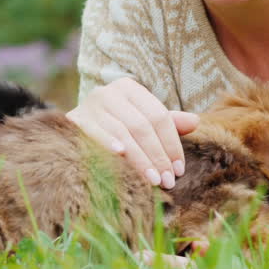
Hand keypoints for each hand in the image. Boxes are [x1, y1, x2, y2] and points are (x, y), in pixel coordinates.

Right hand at [67, 77, 198, 188]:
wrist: (73, 128)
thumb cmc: (114, 126)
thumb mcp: (140, 121)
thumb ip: (167, 123)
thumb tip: (195, 121)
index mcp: (129, 88)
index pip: (159, 116)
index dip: (171, 144)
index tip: (178, 170)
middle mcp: (109, 92)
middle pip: (142, 126)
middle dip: (157, 156)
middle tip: (167, 181)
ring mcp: (90, 104)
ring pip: (123, 133)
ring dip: (139, 159)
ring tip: (152, 180)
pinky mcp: (75, 119)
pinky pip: (96, 133)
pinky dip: (108, 144)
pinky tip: (120, 157)